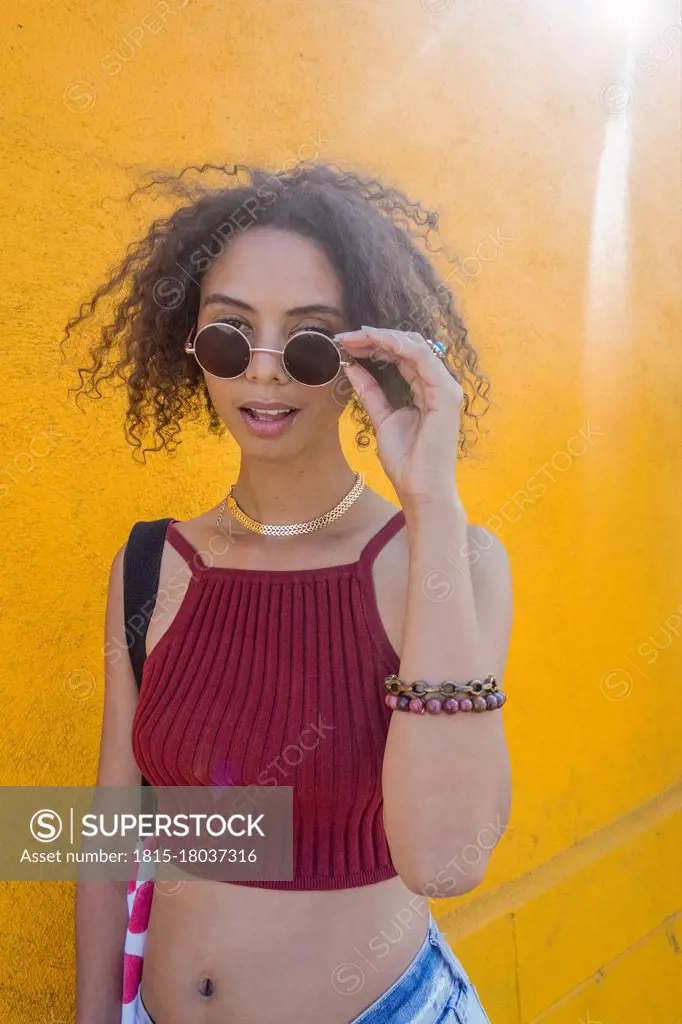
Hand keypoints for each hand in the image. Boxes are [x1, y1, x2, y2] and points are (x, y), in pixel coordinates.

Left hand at [334, 326, 463, 506]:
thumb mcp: (382, 419)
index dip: (374, 344)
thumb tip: (352, 367)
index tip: (345, 343)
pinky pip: (423, 358)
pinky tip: (376, 341)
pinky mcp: (446, 395)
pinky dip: (399, 346)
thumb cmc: (406, 461)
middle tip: (346, 336)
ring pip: (415, 346)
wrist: (420, 489)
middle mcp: (439, 384)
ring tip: (355, 336)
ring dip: (383, 337)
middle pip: (409, 346)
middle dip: (375, 337)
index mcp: (426, 389)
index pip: (402, 355)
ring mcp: (446, 388)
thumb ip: (370, 392)